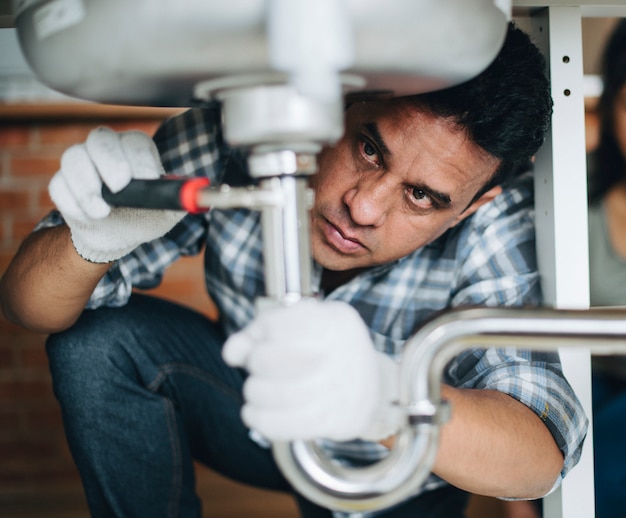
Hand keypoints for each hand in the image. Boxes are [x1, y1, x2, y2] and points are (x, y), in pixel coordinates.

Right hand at [49, 126, 185, 262]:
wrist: (119, 236)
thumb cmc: (145, 217)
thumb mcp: (168, 213)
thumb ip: (181, 202)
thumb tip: (196, 195)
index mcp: (136, 152)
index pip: (136, 140)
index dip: (140, 157)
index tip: (147, 178)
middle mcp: (107, 150)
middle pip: (101, 138)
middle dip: (110, 161)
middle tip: (120, 186)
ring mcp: (82, 164)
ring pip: (73, 157)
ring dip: (86, 186)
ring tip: (102, 212)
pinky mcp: (63, 183)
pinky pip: (58, 185)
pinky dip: (72, 203)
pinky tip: (89, 218)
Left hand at [223, 299, 401, 441]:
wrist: (371, 386)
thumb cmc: (327, 351)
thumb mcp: (302, 325)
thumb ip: (261, 330)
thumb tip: (232, 353)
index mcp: (333, 321)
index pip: (274, 324)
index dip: (259, 335)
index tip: (264, 342)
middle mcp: (340, 352)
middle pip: (265, 359)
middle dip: (254, 364)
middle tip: (262, 368)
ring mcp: (338, 389)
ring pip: (266, 393)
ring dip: (254, 392)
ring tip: (260, 390)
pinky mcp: (333, 422)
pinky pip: (279, 425)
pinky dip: (258, 419)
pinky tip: (255, 413)